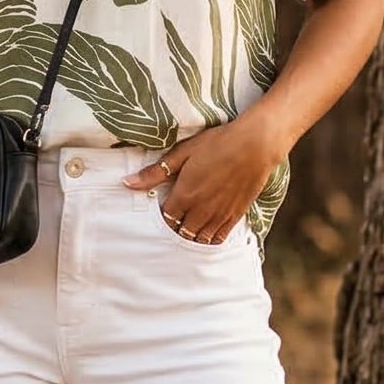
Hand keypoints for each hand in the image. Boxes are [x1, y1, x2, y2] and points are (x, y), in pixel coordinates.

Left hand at [124, 111, 280, 242]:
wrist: (255, 145)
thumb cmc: (218, 144)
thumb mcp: (183, 153)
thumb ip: (155, 172)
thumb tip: (128, 183)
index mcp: (184, 195)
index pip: (166, 218)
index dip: (162, 216)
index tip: (163, 209)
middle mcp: (200, 210)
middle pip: (181, 231)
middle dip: (175, 228)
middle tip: (174, 220)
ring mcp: (219, 215)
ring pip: (198, 238)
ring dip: (191, 235)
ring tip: (188, 227)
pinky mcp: (235, 216)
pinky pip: (218, 238)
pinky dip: (209, 239)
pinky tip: (206, 233)